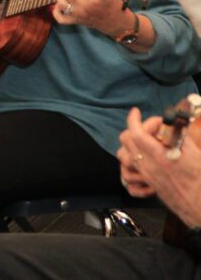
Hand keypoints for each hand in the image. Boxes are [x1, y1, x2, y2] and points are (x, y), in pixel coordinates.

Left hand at [118, 107, 200, 226]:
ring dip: (132, 143)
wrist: (198, 205)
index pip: (138, 133)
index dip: (134, 120)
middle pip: (126, 140)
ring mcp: (145, 174)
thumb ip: (181, 137)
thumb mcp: (195, 155)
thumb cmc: (200, 181)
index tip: (136, 112)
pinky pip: (130, 166)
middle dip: (134, 129)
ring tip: (147, 140)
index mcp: (161, 157)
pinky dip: (134, 156)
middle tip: (151, 128)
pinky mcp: (147, 181)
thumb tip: (174, 123)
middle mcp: (148, 165)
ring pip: (124, 153)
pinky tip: (147, 155)